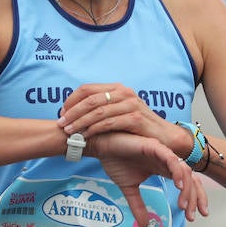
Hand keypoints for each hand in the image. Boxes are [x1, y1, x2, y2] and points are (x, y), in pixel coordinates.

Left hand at [58, 84, 186, 154]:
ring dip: (80, 122)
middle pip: (90, 99)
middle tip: (60, 123)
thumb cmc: (138, 128)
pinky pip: (109, 123)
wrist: (165, 137)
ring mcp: (130, 104)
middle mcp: (124, 93)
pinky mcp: (135, 118)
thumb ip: (102, 109)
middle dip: (72, 112)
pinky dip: (94, 129)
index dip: (71, 100)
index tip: (61, 113)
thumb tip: (76, 113)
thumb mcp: (119, 113)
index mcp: (117, 89)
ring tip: (69, 132)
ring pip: (98, 111)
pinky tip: (86, 136)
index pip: (87, 89)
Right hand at [86, 131, 209, 226]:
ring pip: (184, 170)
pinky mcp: (154, 146)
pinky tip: (178, 185)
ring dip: (187, 188)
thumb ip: (138, 206)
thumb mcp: (129, 189)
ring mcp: (162, 153)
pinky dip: (177, 171)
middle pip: (191, 178)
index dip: (193, 199)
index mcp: (163, 169)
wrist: (101, 147)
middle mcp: (166, 161)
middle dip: (195, 198)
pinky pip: (171, 158)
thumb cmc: (115, 161)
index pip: (186, 184)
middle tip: (191, 216)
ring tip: (182, 205)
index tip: (193, 217)